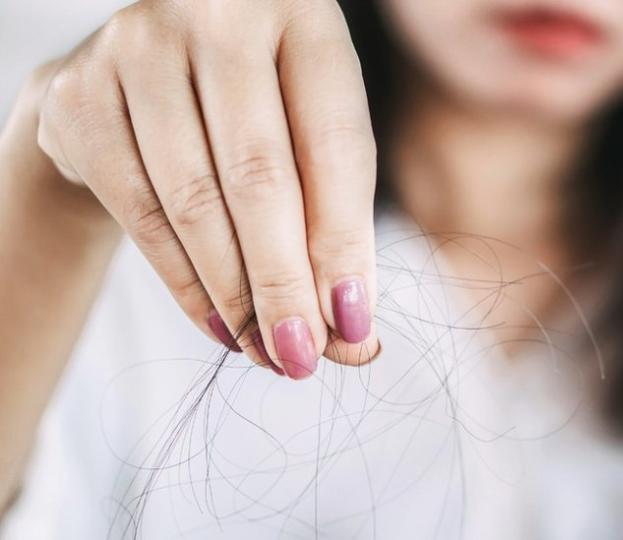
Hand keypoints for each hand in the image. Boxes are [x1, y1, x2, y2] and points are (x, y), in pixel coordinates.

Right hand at [34, 0, 378, 376]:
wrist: (147, 77)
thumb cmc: (260, 113)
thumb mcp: (315, 142)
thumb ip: (337, 226)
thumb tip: (353, 339)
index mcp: (302, 18)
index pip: (333, 146)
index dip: (344, 246)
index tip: (354, 328)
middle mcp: (216, 16)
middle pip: (258, 176)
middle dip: (285, 285)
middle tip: (303, 358)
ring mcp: (137, 48)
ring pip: (194, 201)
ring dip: (235, 296)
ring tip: (267, 352)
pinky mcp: (80, 95)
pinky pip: (140, 212)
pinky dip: (184, 284)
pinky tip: (217, 324)